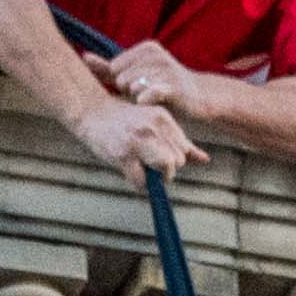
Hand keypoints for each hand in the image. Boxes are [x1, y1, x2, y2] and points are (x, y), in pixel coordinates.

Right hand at [73, 91, 200, 178]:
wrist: (90, 110)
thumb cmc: (123, 119)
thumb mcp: (154, 123)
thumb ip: (179, 141)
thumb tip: (205, 160)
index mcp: (163, 118)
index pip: (184, 149)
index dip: (173, 159)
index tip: (156, 157)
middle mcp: (154, 127)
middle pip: (178, 161)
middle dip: (166, 169)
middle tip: (147, 165)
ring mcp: (140, 141)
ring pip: (166, 169)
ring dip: (155, 178)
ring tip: (141, 170)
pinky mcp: (124, 154)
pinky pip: (143, 181)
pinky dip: (139, 184)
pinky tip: (130, 173)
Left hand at [112, 41, 210, 112]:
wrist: (197, 99)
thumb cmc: (161, 89)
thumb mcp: (134, 76)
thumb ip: (107, 68)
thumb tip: (83, 57)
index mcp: (146, 48)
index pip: (114, 68)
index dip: (121, 83)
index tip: (136, 87)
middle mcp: (155, 54)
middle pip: (121, 79)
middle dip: (129, 92)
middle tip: (146, 95)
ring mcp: (165, 68)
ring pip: (132, 89)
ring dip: (139, 100)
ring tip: (153, 99)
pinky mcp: (173, 85)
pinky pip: (147, 95)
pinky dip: (145, 102)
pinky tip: (152, 104)